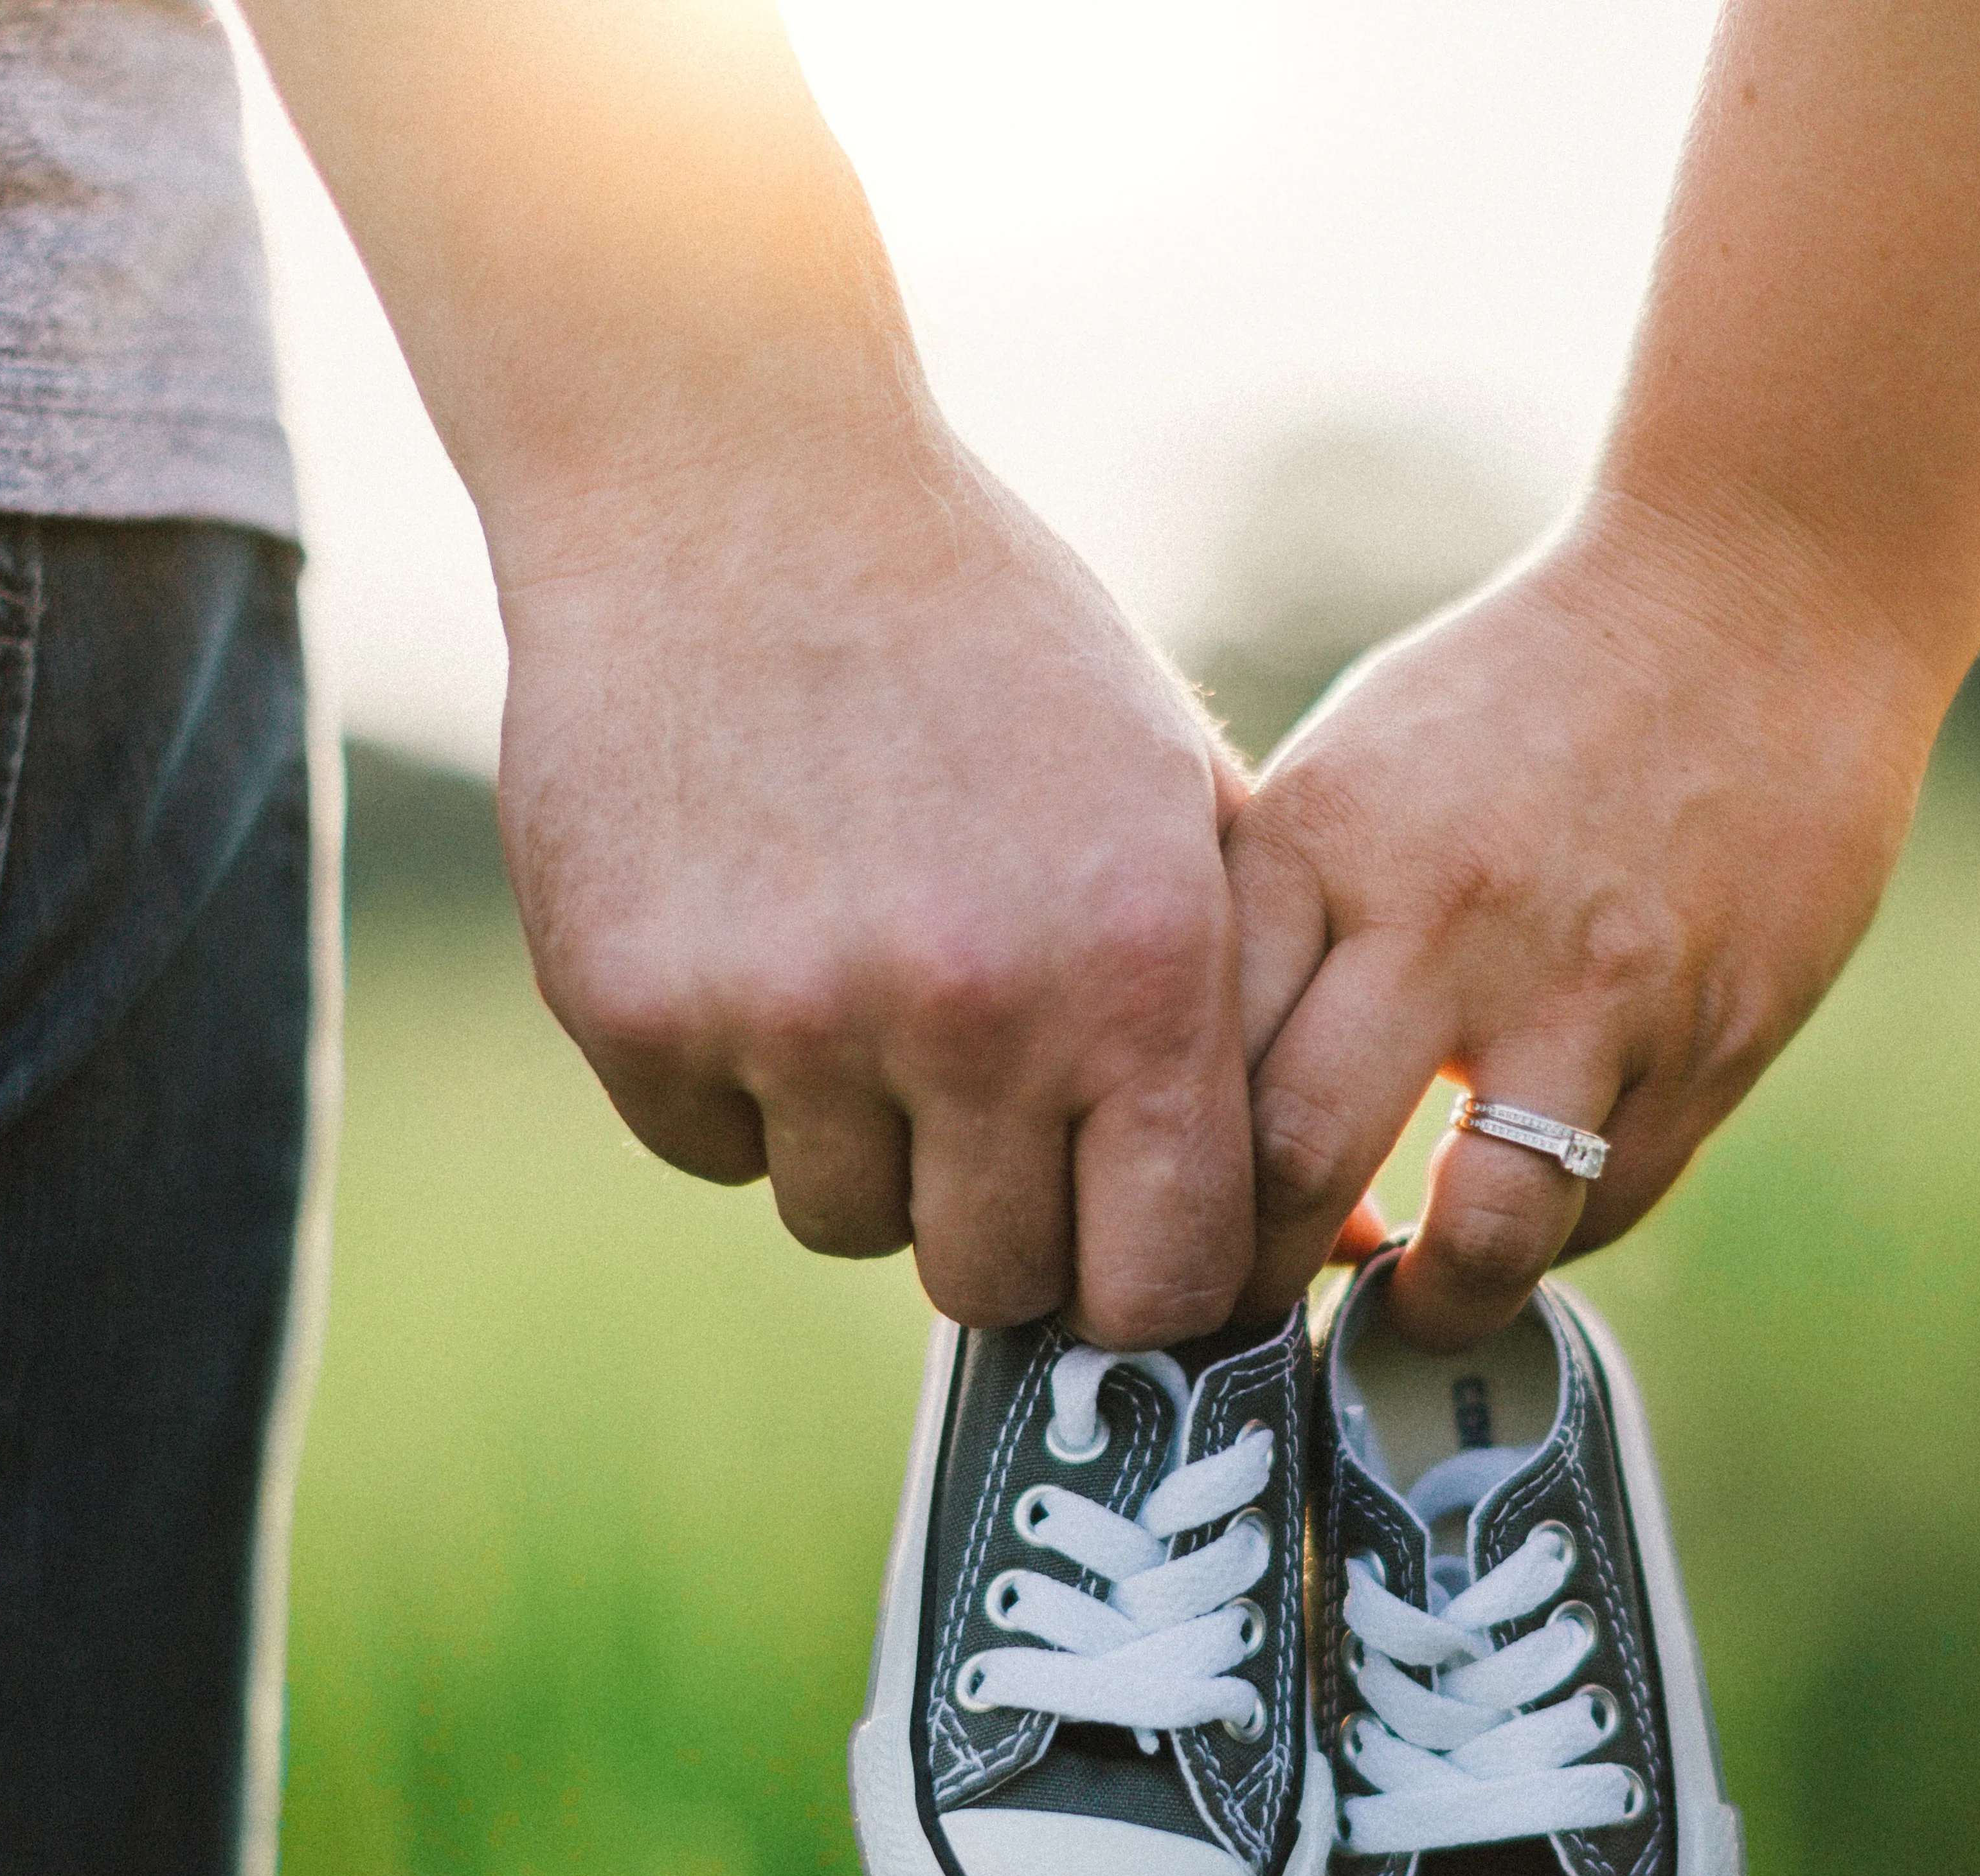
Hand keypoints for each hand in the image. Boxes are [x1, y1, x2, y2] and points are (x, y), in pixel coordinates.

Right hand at [490, 423, 1256, 1347]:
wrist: (738, 487)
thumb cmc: (994, 650)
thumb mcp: (1173, 799)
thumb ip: (1255, 1021)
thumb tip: (1342, 1250)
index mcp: (1136, 968)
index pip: (1164, 1280)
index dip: (1140, 1283)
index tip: (1113, 1237)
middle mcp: (972, 1011)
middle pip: (993, 1279)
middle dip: (996, 1219)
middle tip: (976, 1095)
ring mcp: (792, 1017)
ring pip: (842, 1219)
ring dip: (860, 1140)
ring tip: (863, 970)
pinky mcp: (637, 1008)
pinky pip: (709, 1148)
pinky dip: (733, 1083)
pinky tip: (756, 931)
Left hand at [1227, 490, 1945, 1347]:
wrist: (1760, 601)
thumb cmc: (1522, 694)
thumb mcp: (1356, 770)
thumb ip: (1276, 924)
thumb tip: (1180, 1110)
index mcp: (1326, 840)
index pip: (1192, 1063)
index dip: (1156, 1185)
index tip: (1152, 1235)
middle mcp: (1446, 918)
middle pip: (1295, 1168)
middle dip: (1252, 1283)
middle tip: (1246, 1317)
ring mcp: (1591, 988)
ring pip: (1478, 1232)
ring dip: (1427, 1304)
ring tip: (1403, 1306)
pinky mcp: (1710, 1037)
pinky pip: (1604, 1203)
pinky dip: (1549, 1239)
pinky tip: (1519, 1215)